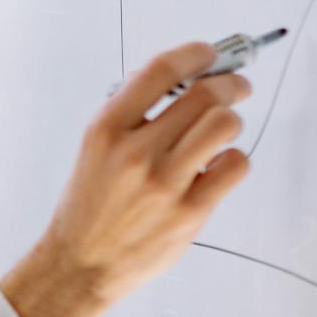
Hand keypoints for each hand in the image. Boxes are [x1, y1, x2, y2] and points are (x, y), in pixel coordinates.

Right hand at [0, 42, 251, 316]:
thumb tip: (178, 79)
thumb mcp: (94, 148)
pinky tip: (217, 167)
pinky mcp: (189, 212)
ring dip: (232, 120)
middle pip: (203, 94)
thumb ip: (130, 114)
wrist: (80, 263)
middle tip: (236, 87)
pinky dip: (232, 160)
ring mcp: (165, 183)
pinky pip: (233, 166)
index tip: (209, 53)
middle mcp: (136, 152)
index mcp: (107, 129)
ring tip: (223, 130)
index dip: (194, 54)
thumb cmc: (89, 205)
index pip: (160, 71)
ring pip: (224, 125)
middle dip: (229, 83)